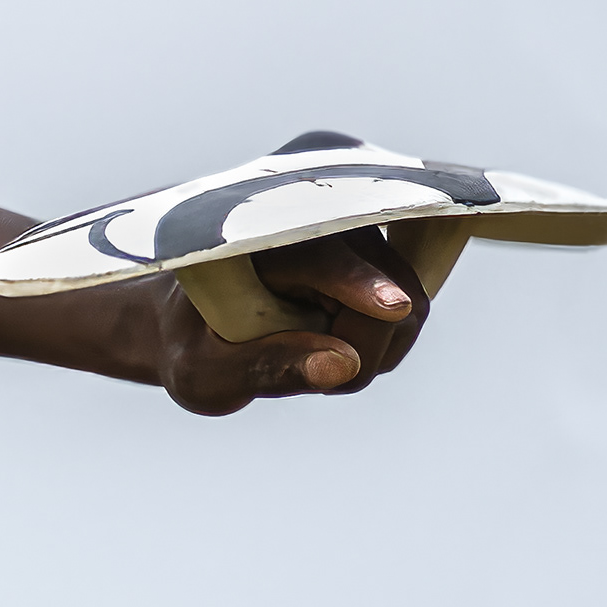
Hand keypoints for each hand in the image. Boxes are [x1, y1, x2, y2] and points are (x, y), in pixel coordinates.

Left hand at [154, 237, 432, 419]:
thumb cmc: (194, 347)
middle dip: (364, 352)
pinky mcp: (381, 261)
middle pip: (388, 293)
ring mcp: (356, 239)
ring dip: (373, 354)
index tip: (391, 307)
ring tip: (311, 359)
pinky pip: (411, 313)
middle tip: (312, 379)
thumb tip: (343, 366)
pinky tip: (334, 350)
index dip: (358, 285)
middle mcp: (317, 226)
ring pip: (409, 306)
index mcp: (258, 243)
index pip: (323, 262)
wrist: (197, 326)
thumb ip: (268, 368)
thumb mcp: (208, 372)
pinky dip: (382, 348)